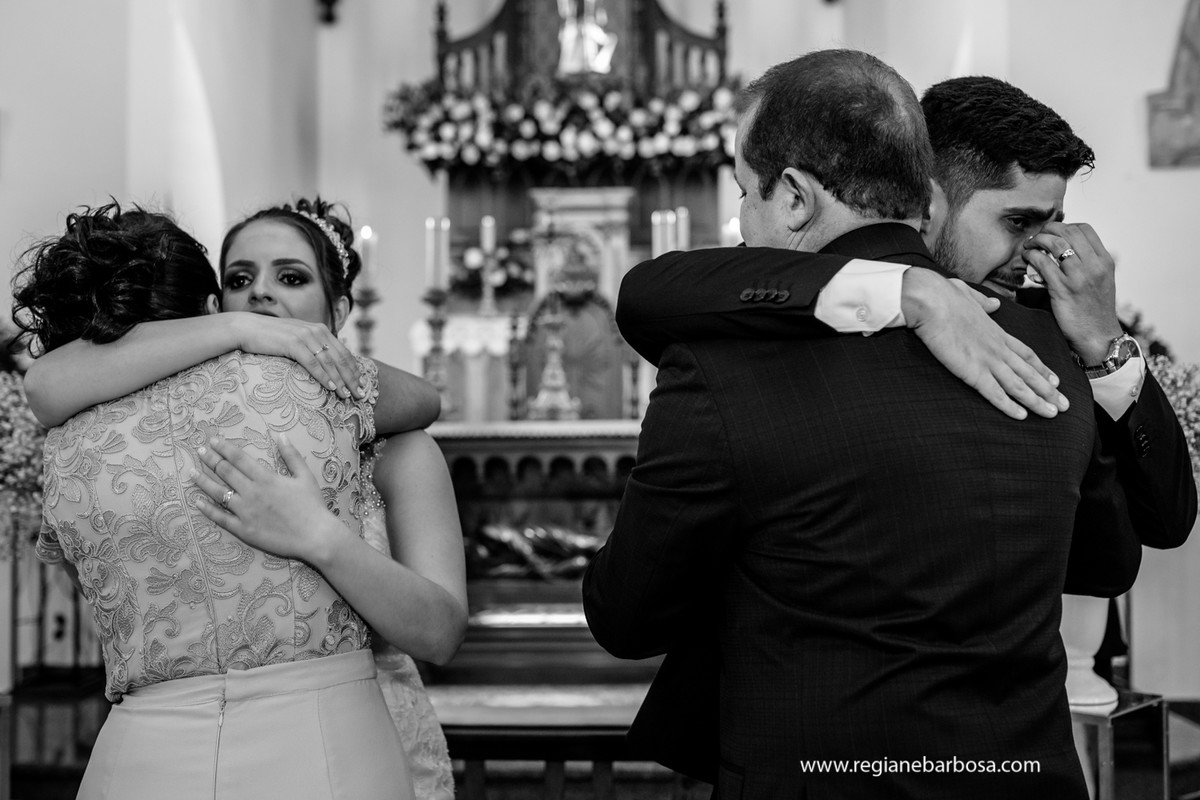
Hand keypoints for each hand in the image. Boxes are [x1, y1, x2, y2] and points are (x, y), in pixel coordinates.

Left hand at [191, 434, 347, 565]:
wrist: (315, 536)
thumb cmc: (312, 505)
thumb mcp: (305, 476)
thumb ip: (291, 455)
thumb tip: (281, 436)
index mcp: (266, 478)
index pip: (238, 458)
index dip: (224, 448)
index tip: (212, 441)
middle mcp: (252, 492)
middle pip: (225, 472)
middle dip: (210, 459)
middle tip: (199, 451)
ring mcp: (245, 512)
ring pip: (218, 493)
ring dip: (203, 481)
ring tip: (192, 473)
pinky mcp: (243, 529)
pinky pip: (221, 518)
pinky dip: (207, 509)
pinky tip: (197, 502)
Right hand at [229, 312, 364, 399]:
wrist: (246, 328)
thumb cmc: (271, 338)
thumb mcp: (297, 339)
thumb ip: (313, 347)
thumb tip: (326, 365)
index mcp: (321, 330)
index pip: (344, 353)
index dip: (355, 370)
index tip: (363, 384)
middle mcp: (317, 331)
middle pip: (341, 358)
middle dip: (353, 378)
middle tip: (361, 395)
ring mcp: (305, 336)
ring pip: (330, 362)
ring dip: (341, 381)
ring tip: (348, 396)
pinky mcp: (293, 343)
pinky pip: (313, 363)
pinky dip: (324, 376)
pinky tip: (331, 387)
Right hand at [901, 268, 1067, 419]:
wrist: (930, 300)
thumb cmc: (943, 296)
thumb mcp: (968, 295)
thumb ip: (983, 302)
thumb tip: (994, 303)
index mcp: (996, 331)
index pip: (1026, 354)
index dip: (1043, 369)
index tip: (1056, 380)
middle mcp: (997, 348)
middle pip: (1029, 373)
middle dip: (1049, 390)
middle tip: (1065, 404)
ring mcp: (987, 360)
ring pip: (1019, 385)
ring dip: (1037, 401)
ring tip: (1053, 414)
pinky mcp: (972, 371)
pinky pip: (995, 393)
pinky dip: (1009, 406)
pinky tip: (1022, 417)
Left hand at [1021, 222, 1122, 363]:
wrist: (1098, 337)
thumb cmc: (1094, 310)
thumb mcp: (1100, 281)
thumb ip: (1088, 263)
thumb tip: (1064, 248)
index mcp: (1105, 261)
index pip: (1085, 229)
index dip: (1065, 226)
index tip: (1053, 233)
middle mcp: (1095, 266)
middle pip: (1069, 232)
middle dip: (1048, 230)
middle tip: (1037, 237)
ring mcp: (1079, 277)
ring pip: (1055, 244)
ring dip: (1038, 240)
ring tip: (1029, 245)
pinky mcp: (1063, 289)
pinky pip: (1043, 264)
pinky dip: (1031, 256)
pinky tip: (1027, 258)